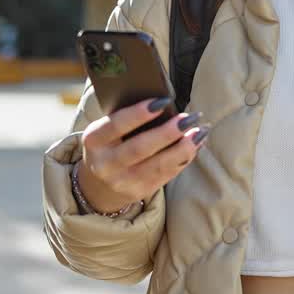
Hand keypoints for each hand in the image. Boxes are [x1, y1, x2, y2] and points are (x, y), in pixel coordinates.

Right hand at [77, 97, 207, 211]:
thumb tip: (164, 103)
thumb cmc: (111, 143)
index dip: (139, 114)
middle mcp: (105, 164)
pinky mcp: (140, 191)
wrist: (99, 183)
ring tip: (200, 131)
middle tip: (189, 119)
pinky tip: (196, 144)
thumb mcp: (107, 130)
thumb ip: (126, 116)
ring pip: (157, 165)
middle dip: (167, 133)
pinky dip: (184, 158)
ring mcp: (122, 181)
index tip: (163, 101)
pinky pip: (166, 174)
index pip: (116, 124)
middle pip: (140, 148)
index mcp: (93, 140)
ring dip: (183, 148)